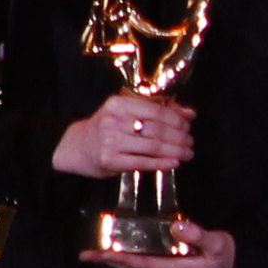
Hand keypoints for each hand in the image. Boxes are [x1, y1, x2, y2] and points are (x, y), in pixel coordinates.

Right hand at [52, 93, 193, 178]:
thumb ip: (159, 110)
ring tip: (187, 153)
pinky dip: (161, 163)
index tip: (188, 126)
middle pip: (155, 129)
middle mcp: (113, 120)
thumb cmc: (108, 128)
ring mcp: (110, 141)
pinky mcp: (109, 160)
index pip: (155, 110)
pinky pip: (141, 162)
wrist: (77, 147)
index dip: (176, 119)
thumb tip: (190, 113)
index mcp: (119, 103)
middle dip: (178, 137)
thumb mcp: (128, 114)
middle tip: (190, 142)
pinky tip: (174, 163)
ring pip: (151, 146)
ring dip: (174, 151)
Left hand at [80, 219, 234, 267]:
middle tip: (87, 255)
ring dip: (115, 262)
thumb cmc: (224, 255)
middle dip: (110, 261)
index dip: (122, 258)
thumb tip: (176, 226)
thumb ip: (198, 235)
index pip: (143, 263)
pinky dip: (127, 261)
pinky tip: (119, 255)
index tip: (102, 253)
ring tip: (96, 254)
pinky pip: (142, 267)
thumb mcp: (217, 243)